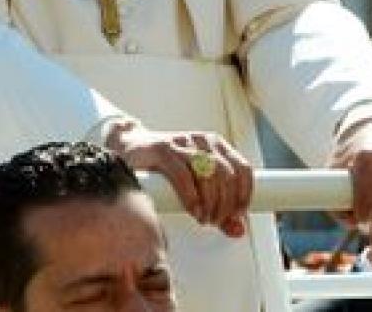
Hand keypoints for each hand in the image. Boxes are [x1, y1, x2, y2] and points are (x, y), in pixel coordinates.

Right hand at [106, 121, 252, 237]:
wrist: (127, 147)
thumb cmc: (162, 168)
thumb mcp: (195, 187)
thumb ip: (217, 208)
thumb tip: (238, 230)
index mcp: (215, 145)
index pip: (242, 168)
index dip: (244, 195)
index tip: (238, 215)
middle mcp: (201, 141)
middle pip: (226, 174)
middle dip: (225, 204)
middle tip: (215, 221)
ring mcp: (181, 142)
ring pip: (208, 173)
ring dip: (210, 202)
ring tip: (204, 219)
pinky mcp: (162, 148)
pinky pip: (183, 173)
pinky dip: (192, 196)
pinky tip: (193, 210)